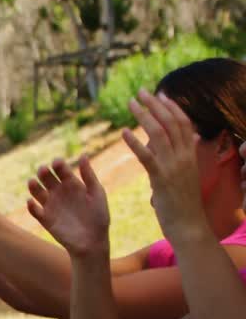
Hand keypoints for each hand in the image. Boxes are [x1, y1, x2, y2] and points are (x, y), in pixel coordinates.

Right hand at [26, 156, 109, 257]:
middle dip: (43, 172)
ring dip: (33, 186)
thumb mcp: (96, 194)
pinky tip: (31, 202)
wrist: (93, 242)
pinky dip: (31, 206)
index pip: (61, 170)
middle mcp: (59, 193)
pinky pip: (34, 210)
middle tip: (44, 170)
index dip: (57, 164)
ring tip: (32, 182)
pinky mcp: (45, 219)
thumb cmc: (99, 217)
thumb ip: (89, 176)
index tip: (57, 162)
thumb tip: (83, 155)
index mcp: (72, 185)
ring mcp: (51, 205)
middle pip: (47, 178)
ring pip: (37, 192)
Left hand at [122, 89, 210, 241]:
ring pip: (159, 134)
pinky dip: (135, 143)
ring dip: (143, 116)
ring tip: (130, 103)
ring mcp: (173, 167)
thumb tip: (193, 139)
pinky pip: (147, 157)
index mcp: (190, 155)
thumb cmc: (185, 203)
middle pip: (170, 123)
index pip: (183, 124)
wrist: (189, 226)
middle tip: (140, 91)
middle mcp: (184, 157)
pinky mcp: (161, 179)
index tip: (160, 94)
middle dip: (155, 105)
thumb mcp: (188, 174)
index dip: (172, 107)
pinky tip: (124, 132)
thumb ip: (188, 155)